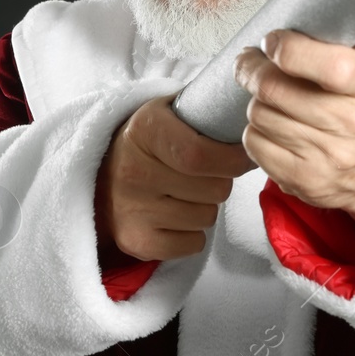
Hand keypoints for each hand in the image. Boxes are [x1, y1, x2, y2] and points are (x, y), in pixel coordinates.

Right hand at [95, 93, 257, 261]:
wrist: (101, 174)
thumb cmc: (152, 142)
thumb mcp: (170, 112)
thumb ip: (208, 112)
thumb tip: (253, 125)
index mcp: (146, 130)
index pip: (200, 155)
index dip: (231, 160)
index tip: (240, 158)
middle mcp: (133, 171)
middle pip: (214, 189)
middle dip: (221, 182)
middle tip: (205, 174)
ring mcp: (131, 209)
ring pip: (207, 217)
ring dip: (206, 207)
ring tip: (184, 193)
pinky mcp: (135, 241)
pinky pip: (193, 244)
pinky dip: (193, 234)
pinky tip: (174, 216)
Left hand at [233, 3, 354, 235]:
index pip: (328, 65)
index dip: (289, 49)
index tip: (274, 40)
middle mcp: (354, 125)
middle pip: (278, 90)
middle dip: (252, 69)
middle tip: (249, 58)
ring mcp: (329, 158)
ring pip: (261, 116)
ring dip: (255, 99)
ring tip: (265, 90)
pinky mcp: (305, 181)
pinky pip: (255, 146)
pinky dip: (254, 130)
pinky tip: (270, 121)